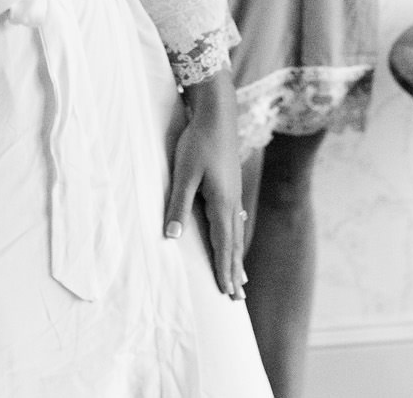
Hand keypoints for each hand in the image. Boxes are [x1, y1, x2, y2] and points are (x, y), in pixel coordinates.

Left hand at [166, 73, 245, 299]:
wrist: (217, 114)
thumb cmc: (197, 142)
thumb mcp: (183, 174)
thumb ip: (177, 205)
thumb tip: (172, 237)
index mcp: (221, 204)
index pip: (223, 246)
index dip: (223, 271)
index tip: (226, 294)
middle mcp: (232, 203)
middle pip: (234, 245)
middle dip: (234, 272)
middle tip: (237, 299)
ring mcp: (234, 193)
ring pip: (237, 233)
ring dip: (237, 257)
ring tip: (241, 278)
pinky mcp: (231, 184)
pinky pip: (236, 219)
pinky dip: (236, 235)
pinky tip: (238, 233)